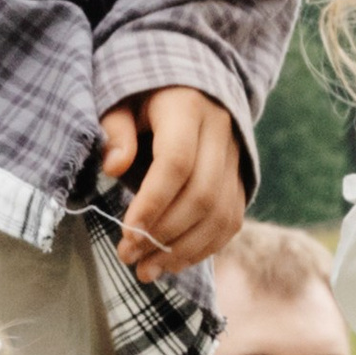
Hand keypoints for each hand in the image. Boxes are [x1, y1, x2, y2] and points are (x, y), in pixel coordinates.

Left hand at [97, 87, 245, 278]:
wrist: (188, 84)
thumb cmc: (142, 97)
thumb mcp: (120, 102)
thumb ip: (116, 131)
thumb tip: (114, 167)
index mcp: (188, 108)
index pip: (176, 163)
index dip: (152, 203)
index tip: (126, 234)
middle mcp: (220, 132)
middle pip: (202, 195)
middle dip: (164, 234)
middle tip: (129, 257)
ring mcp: (235, 157)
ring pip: (220, 214)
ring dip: (183, 250)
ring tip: (147, 270)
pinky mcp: (240, 179)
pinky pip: (231, 221)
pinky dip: (203, 248)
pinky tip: (173, 262)